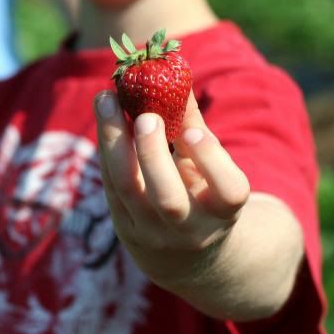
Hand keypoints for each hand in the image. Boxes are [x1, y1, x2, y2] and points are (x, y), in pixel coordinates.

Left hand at [93, 90, 249, 287]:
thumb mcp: (211, 168)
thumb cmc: (204, 194)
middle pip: (168, 198)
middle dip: (153, 153)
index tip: (193, 131)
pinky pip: (110, 185)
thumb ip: (195, 127)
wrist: (189, 258)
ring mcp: (153, 234)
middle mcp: (190, 230)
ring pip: (128, 190)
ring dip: (114, 142)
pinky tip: (105, 115)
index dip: (211, 160)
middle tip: (144, 115)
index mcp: (224, 212)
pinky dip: (107, 148)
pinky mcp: (125, 228)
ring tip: (107, 100)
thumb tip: (178, 75)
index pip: (227, 190)